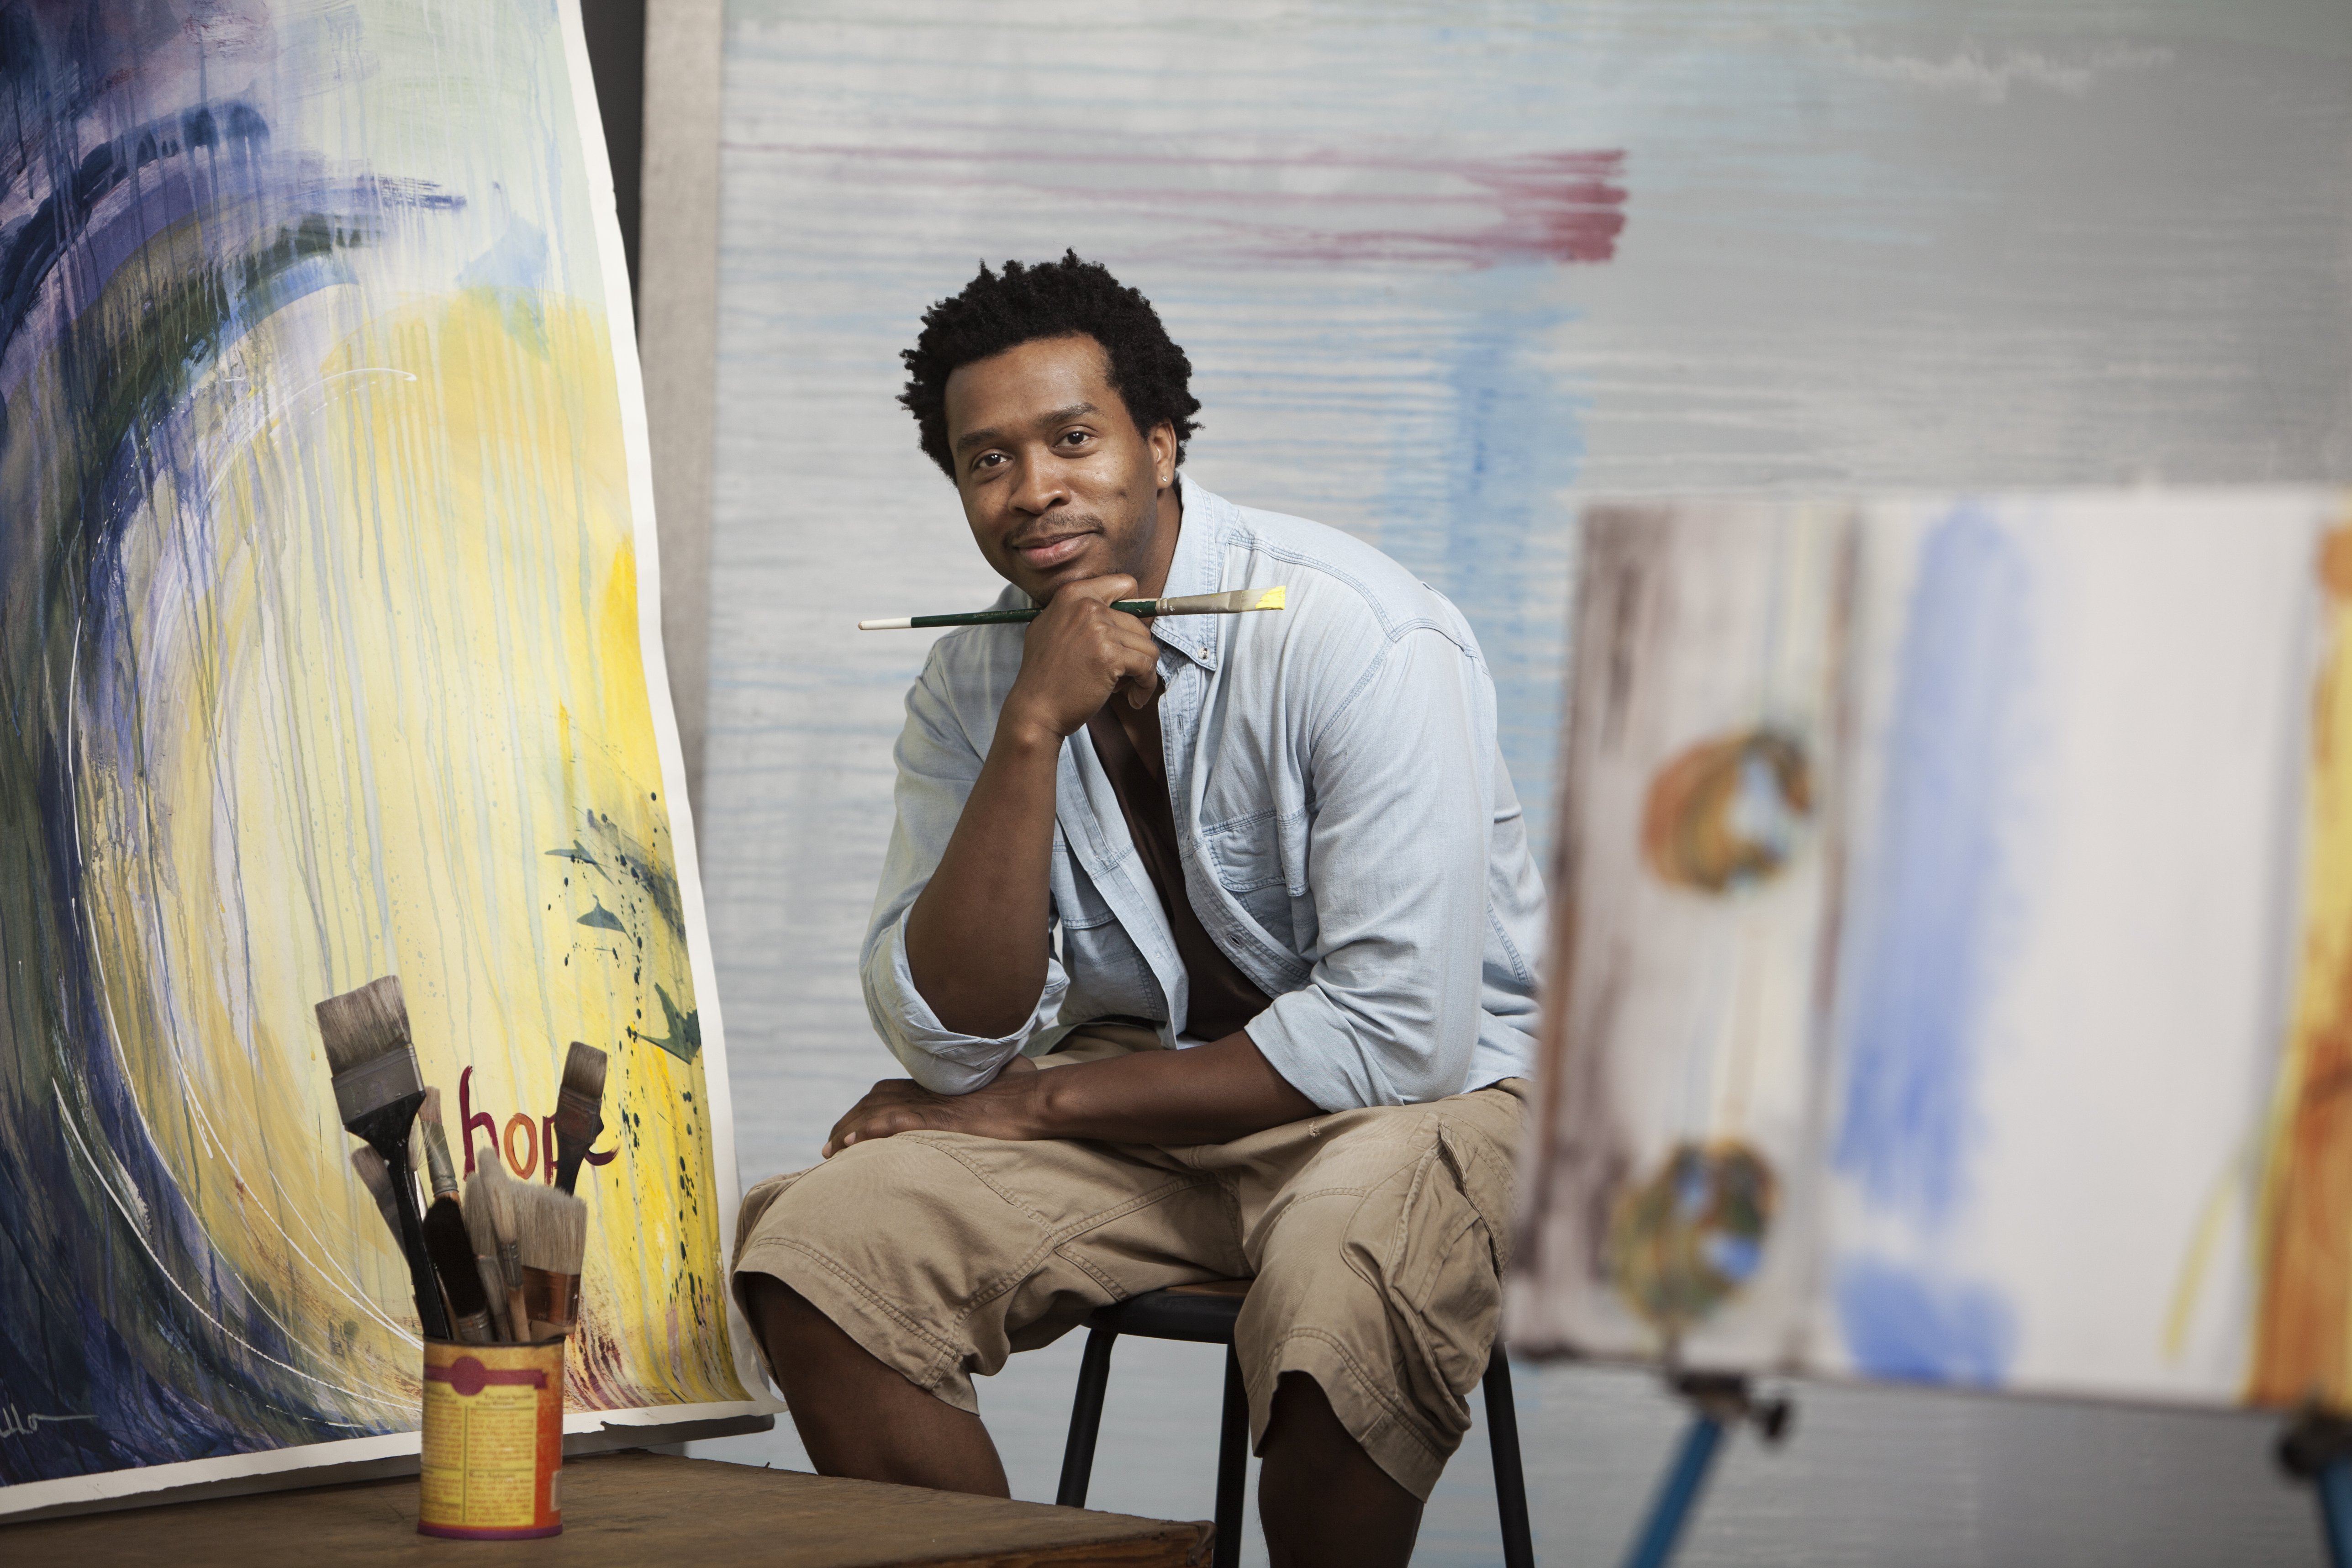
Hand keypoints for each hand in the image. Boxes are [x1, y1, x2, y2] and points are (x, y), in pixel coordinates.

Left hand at [822, 1057, 1042, 1157]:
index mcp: (936, 1083)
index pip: (886, 1092)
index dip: (863, 1110)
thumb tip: (1012, 1070)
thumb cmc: (1026, 1088)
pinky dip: (870, 1131)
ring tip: (829, 1151)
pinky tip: (851, 1144)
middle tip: (828, 1148)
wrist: (1037, 1098)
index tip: (847, 1130)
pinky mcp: (938, 1119)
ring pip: (877, 1112)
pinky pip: (895, 1123)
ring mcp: (932, 1103)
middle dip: (847, 1123)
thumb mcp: (1004, 1079)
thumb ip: (996, 1076)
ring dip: (849, 1131)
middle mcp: (927, 1089)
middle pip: (873, 1102)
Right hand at [1000, 575, 1161, 743]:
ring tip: (1123, 688)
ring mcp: (1099, 629)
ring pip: (1147, 645)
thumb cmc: (1045, 676)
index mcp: (1073, 593)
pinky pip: (1148, 666)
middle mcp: (1086, 605)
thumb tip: (1115, 610)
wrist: (1035, 709)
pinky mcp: (1111, 655)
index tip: (1128, 636)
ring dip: (1142, 671)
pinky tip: (1134, 699)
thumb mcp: (1049, 628)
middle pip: (1139, 623)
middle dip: (1135, 650)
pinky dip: (1146, 685)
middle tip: (1120, 673)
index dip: (1134, 611)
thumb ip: (1077, 614)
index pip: (1125, 584)